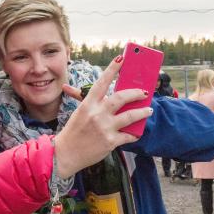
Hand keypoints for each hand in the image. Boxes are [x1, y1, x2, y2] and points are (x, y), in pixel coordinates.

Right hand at [54, 57, 152, 178]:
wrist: (65, 154)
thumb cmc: (72, 132)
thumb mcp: (79, 113)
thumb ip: (92, 103)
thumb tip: (103, 94)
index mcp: (88, 105)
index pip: (102, 82)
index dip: (112, 69)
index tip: (121, 58)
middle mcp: (97, 114)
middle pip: (121, 97)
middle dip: (135, 93)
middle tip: (143, 92)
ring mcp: (104, 128)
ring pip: (130, 116)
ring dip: (142, 112)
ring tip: (148, 110)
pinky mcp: (110, 142)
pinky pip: (129, 135)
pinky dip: (134, 134)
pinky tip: (137, 132)